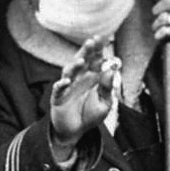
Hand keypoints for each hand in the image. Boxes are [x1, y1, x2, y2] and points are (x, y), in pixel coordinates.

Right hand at [49, 33, 121, 148]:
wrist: (76, 131)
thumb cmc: (90, 115)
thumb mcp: (104, 103)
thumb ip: (107, 88)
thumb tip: (110, 71)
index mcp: (92, 77)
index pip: (95, 60)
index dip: (98, 49)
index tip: (102, 39)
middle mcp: (79, 78)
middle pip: (82, 61)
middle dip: (86, 51)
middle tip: (91, 41)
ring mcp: (68, 86)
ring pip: (69, 72)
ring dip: (74, 66)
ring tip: (82, 61)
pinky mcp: (58, 97)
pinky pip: (58, 90)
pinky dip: (61, 85)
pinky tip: (66, 81)